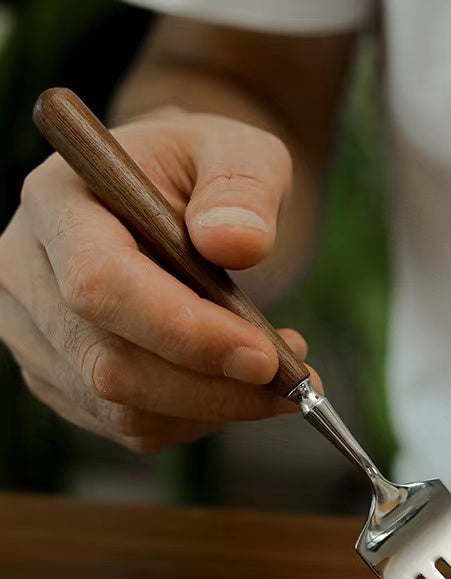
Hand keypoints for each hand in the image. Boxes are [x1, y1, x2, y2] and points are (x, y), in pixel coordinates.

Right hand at [0, 108, 313, 452]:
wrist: (174, 201)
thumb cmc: (204, 171)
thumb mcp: (238, 150)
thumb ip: (243, 186)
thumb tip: (238, 243)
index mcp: (59, 203)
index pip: (101, 286)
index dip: (185, 333)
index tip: (263, 357)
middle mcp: (27, 274)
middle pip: (111, 366)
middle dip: (214, 387)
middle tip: (294, 379)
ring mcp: (39, 336)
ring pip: (125, 410)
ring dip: (217, 406)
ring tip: (277, 368)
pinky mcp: (65, 378)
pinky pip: (135, 427)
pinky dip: (201, 417)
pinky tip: (237, 383)